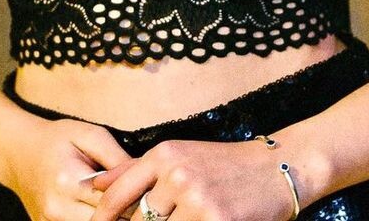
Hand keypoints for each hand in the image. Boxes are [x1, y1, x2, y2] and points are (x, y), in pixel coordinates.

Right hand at [0, 111, 138, 220]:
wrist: (17, 152)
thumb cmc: (56, 139)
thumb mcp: (88, 135)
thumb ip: (116, 157)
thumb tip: (143, 176)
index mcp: (68, 181)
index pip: (113, 200)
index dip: (135, 197)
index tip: (150, 189)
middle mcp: (56, 209)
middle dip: (126, 213)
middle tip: (143, 200)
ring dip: (111, 219)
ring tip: (125, 206)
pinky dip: (96, 220)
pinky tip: (106, 211)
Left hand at [89, 139, 295, 220]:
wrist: (274, 170)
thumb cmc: (222, 166)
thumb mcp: (178, 156)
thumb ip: (135, 170)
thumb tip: (94, 185)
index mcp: (163, 155)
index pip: (116, 195)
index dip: (100, 220)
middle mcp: (176, 174)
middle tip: (160, 219)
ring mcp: (197, 199)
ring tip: (185, 218)